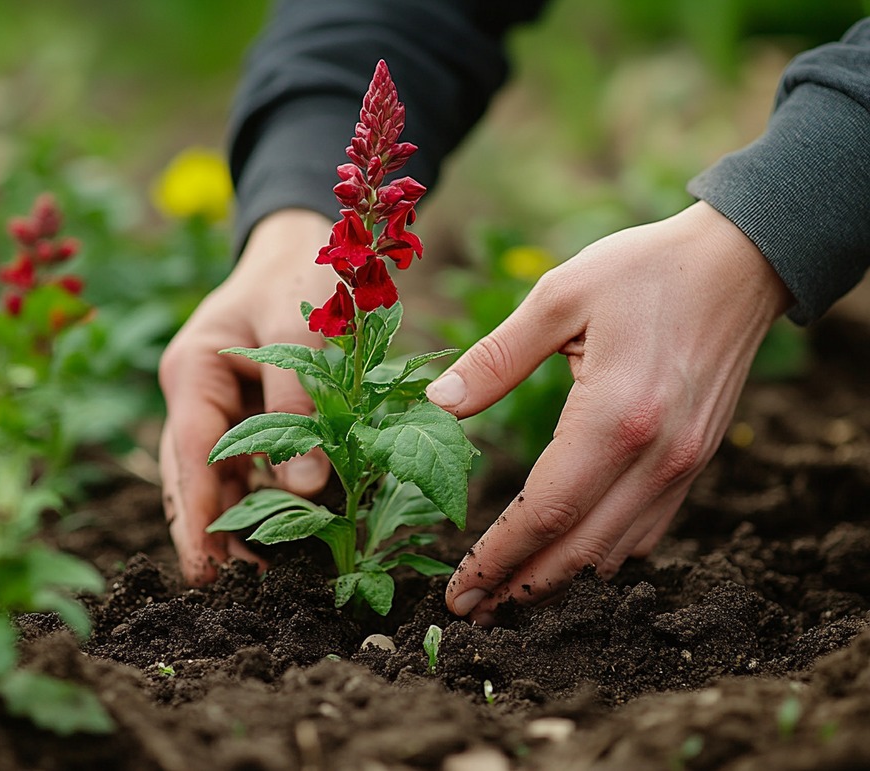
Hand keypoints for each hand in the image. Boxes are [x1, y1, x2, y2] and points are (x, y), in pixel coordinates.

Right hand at [159, 209, 335, 582]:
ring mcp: (216, 405)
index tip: (203, 570)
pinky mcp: (244, 413)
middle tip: (230, 595)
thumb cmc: (302, 274)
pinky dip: (258, 498)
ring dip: (231, 524)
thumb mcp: (303, 328)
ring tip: (257, 580)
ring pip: (215, 476)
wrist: (305, 242)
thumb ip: (301, 406)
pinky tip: (278, 534)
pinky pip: (244, 464)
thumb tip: (307, 487)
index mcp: (194, 368)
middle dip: (207, 533)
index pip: (190, 453)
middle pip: (189, 475)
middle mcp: (196, 394)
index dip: (196, 515)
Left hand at [430, 202, 792, 623]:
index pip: (546, 512)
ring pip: (615, 552)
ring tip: (508, 596)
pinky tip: (568, 559)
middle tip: (470, 611)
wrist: (739, 264)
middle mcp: (656, 456)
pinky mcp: (695, 461)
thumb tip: (437, 405)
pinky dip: (602, 557)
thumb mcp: (560, 296)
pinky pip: (645, 530)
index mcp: (616, 415)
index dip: (498, 557)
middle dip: (519, 587)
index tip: (458, 589)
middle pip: (580, 550)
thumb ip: (496, 357)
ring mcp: (683, 464)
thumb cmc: (644, 272)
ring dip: (560, 582)